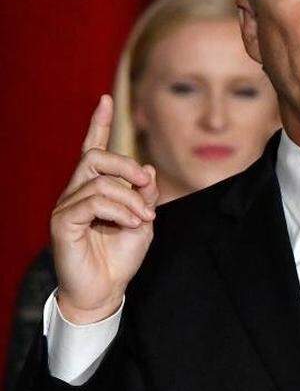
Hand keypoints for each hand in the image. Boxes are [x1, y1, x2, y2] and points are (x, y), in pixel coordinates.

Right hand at [51, 95, 158, 323]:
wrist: (106, 291)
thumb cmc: (120, 257)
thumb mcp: (143, 222)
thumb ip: (145, 195)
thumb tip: (148, 169)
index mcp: (94, 189)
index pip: (92, 150)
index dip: (99, 124)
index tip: (107, 99)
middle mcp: (76, 192)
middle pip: (96, 157)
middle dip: (125, 164)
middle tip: (145, 184)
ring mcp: (66, 206)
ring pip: (100, 181)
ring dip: (130, 198)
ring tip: (142, 219)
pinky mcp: (62, 222)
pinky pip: (92, 202)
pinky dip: (119, 210)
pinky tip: (132, 224)